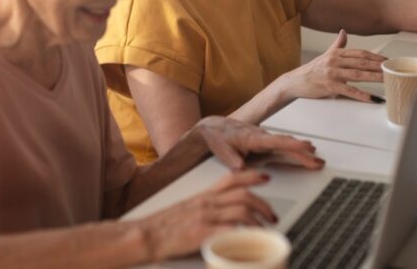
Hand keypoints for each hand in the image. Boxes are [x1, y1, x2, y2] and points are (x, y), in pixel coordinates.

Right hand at [139, 169, 275, 260]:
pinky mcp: (202, 232)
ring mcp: (205, 217)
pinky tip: (250, 239)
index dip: (251, 176)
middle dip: (263, 203)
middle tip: (272, 214)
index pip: (231, 179)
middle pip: (243, 195)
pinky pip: (229, 230)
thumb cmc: (163, 227)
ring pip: (241, 210)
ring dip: (258, 219)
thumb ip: (205, 210)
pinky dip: (243, 233)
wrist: (144, 235)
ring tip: (265, 228)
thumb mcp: (187, 211)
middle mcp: (207, 203)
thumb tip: (222, 216)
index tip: (265, 176)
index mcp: (204, 196)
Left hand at [194, 116, 323, 170]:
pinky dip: (294, 147)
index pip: (277, 142)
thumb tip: (240, 168)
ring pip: (286, 144)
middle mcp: (261, 136)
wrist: (212, 127)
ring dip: (301, 150)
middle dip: (303, 152)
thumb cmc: (217, 136)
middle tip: (318, 161)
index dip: (292, 145)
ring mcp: (263, 138)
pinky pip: (282, 144)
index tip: (306, 147)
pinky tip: (303, 151)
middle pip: (286, 144)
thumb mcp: (220, 149)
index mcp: (252, 138)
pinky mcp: (263, 141)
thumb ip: (230, 159)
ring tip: (316, 159)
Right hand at [272, 29, 384, 101]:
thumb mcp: (326, 55)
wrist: (295, 81)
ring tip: (388, 80)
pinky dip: (362, 94)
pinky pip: (349, 90)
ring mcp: (332, 73)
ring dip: (375, 77)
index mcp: (336, 53)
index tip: (388, 59)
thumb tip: (343, 32)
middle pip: (361, 62)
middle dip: (379, 65)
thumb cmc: (312, 70)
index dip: (375, 56)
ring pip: (358, 74)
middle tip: (393, 68)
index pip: (360, 53)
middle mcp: (335, 61)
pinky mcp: (329, 86)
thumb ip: (337, 44)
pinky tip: (372, 97)